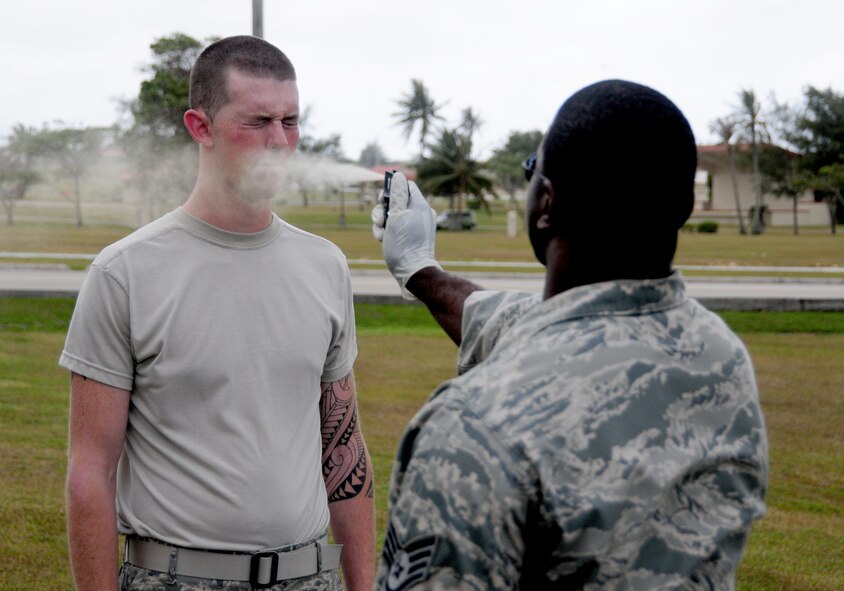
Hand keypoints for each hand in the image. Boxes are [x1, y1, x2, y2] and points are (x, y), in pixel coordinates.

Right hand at [371, 172, 440, 299]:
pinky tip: (383, 241)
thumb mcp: (397, 216)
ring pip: (392, 215)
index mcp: (420, 205)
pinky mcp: (410, 237)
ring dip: (381, 223)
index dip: (392, 189)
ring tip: (381, 234)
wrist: (413, 272)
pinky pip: (396, 228)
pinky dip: (387, 232)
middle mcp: (420, 213)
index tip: (382, 199)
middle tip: (380, 220)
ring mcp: (416, 226)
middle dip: (382, 209)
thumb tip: (399, 175)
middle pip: (396, 201)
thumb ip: (397, 195)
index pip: (406, 186)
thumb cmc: (404, 245)